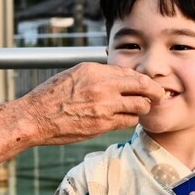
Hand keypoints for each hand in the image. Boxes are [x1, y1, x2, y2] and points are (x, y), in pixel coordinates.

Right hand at [22, 63, 163, 145]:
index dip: (142, 79)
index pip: (129, 72)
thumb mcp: (73, 75)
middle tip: (159, 95)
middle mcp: (102, 85)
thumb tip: (118, 77)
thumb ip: (97, 75)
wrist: (35, 118)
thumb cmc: (51, 97)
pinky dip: (130, 119)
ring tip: (141, 109)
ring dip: (143, 107)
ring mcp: (104, 106)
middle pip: (142, 85)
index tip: (148, 84)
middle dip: (154, 91)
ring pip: (139, 105)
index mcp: (94, 70)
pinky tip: (126, 118)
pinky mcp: (102, 124)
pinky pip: (128, 120)